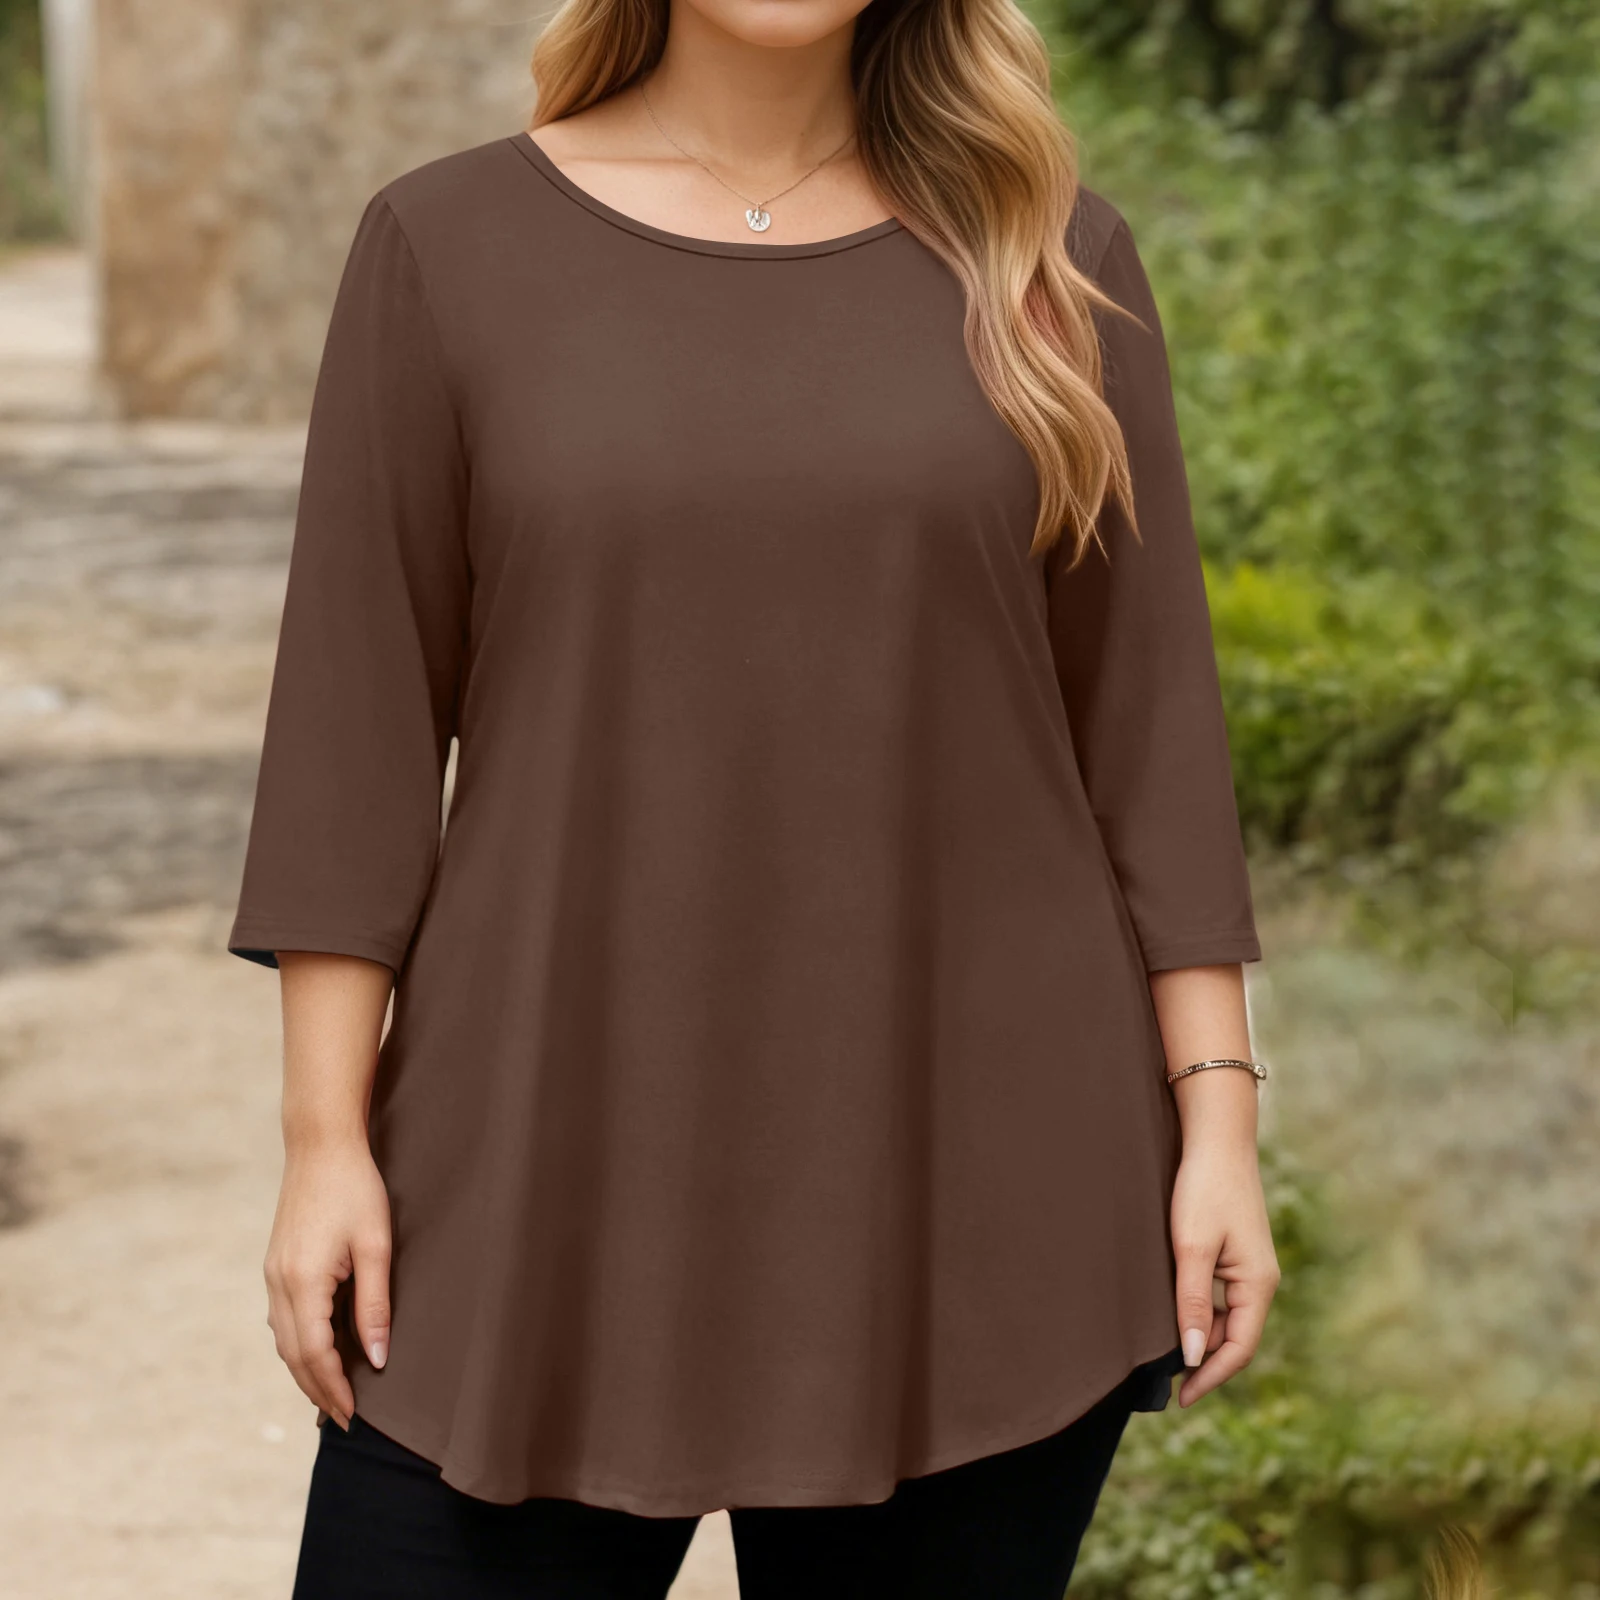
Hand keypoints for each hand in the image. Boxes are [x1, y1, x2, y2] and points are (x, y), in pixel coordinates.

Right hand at [264, 1137, 391, 1428]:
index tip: (352, 1415)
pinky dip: (298, 1346)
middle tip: (342, 1420)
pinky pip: (282, 1320)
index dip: (333, 1388)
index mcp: (303, 1282)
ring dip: (305, 1371)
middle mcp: (278, 1284)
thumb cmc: (356, 1190)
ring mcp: (272, 1275)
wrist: (320, 1146)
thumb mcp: (376, 1246)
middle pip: (293, 1355)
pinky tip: (316, 1353)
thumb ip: (375, 1305)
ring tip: (331, 1396)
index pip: (315, 1354)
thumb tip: (376, 1358)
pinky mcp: (275, 1266)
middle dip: (317, 1390)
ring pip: (283, 1341)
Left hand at [1170, 1137, 1278, 1404]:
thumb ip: (1193, 1303)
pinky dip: (1201, 1312)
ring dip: (1203, 1338)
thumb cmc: (1204, 1189)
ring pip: (1228, 1318)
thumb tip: (1194, 1357)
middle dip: (1206, 1363)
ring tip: (1166, 1357)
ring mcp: (1248, 1267)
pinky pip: (1221, 1296)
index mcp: (1258, 1285)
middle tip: (1168, 1386)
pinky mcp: (1234, 1253)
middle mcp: (1259, 1281)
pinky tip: (1175, 1316)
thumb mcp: (1192, 1248)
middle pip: (1236, 1338)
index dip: (1211, 1377)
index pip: (1240, 1348)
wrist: (1216, 1139)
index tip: (1182, 1399)